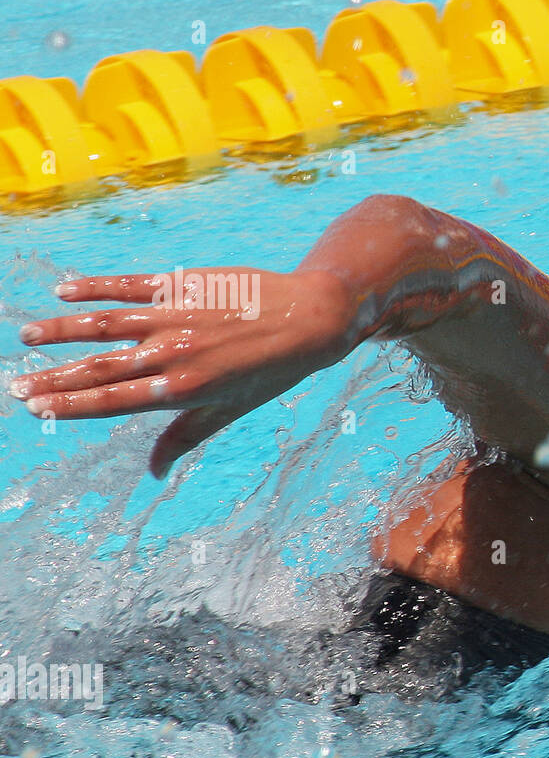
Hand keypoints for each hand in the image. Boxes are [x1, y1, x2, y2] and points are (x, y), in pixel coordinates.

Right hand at [9, 267, 353, 477]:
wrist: (309, 318)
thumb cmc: (271, 370)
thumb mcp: (230, 410)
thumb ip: (184, 437)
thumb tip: (154, 473)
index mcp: (182, 390)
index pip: (113, 401)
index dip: (71, 406)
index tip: (36, 409)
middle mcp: (172, 354)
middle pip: (100, 369)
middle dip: (54, 378)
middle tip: (15, 386)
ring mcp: (174, 316)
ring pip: (105, 325)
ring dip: (62, 331)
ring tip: (28, 336)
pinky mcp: (181, 284)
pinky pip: (129, 284)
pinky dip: (95, 287)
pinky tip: (63, 291)